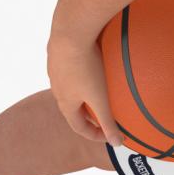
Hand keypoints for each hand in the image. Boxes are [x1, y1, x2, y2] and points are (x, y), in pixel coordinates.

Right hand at [46, 30, 122, 147]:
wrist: (70, 30)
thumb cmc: (86, 66)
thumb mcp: (101, 98)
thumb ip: (109, 121)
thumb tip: (118, 144)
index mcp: (66, 102)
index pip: (78, 126)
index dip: (94, 134)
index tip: (108, 135)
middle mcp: (56, 87)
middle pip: (72, 108)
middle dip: (89, 115)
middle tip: (105, 117)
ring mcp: (55, 69)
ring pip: (69, 87)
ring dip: (83, 94)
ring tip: (99, 93)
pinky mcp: (57, 52)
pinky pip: (69, 68)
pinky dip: (80, 74)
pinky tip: (92, 66)